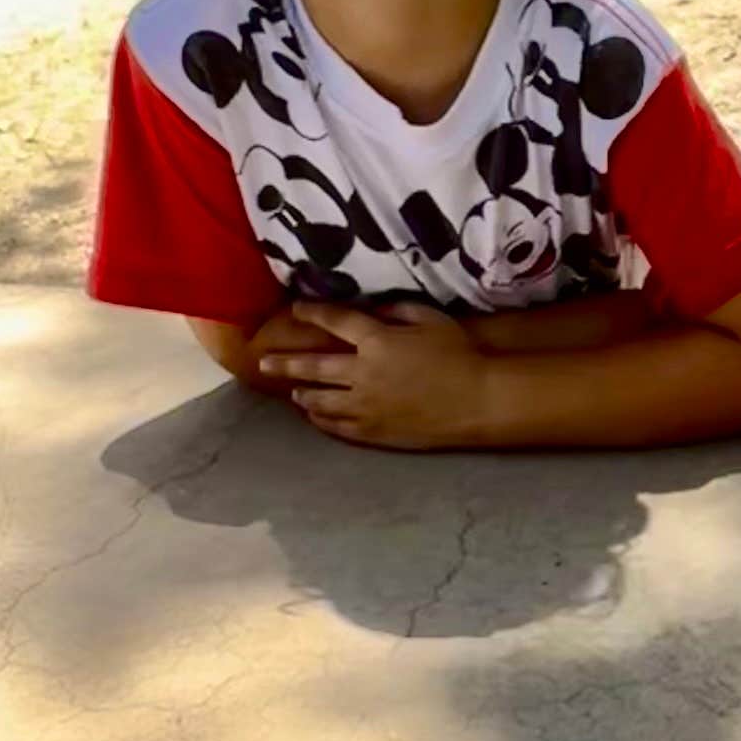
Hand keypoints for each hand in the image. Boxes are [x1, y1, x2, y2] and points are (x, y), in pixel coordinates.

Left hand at [258, 298, 489, 448]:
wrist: (477, 401)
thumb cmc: (459, 355)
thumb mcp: (431, 319)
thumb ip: (397, 310)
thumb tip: (373, 310)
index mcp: (376, 341)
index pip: (335, 322)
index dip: (312, 313)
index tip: (295, 310)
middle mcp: (361, 373)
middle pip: (313, 366)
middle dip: (285, 363)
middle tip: (263, 363)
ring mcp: (365, 406)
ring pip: (320, 400)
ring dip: (302, 394)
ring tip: (293, 393)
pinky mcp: (374, 431)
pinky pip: (338, 426)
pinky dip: (322, 420)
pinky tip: (315, 417)